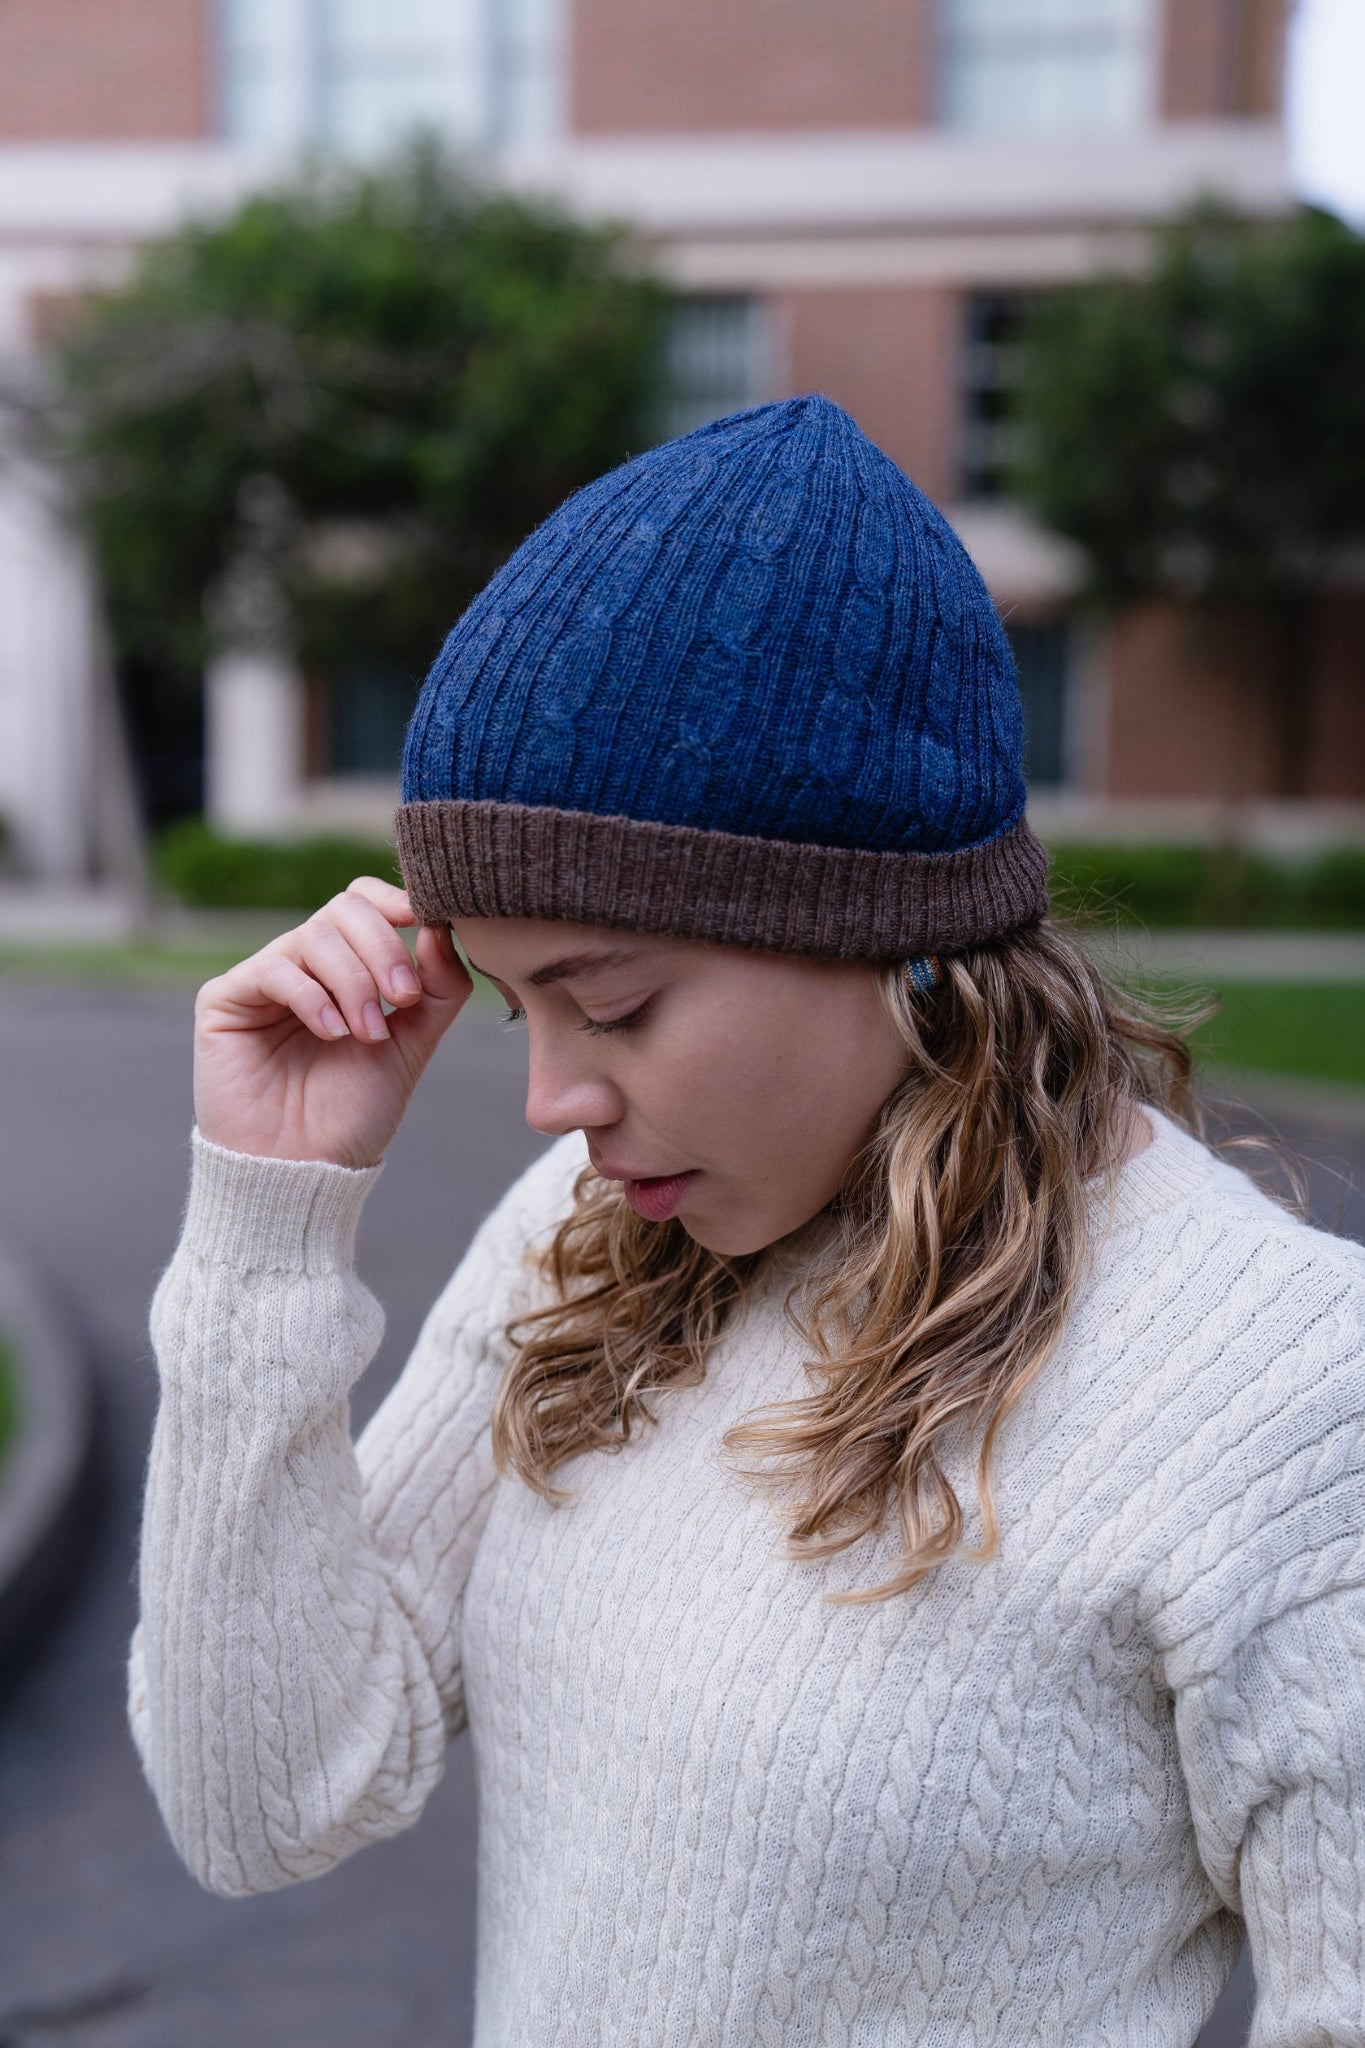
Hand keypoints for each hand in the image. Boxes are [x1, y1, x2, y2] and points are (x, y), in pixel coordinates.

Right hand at [192, 877, 473, 1167]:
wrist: (305, 1170)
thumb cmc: (355, 1112)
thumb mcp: (414, 1046)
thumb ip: (437, 988)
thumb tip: (440, 926)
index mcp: (346, 967)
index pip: (364, 902)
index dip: (394, 901)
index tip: (424, 920)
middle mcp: (303, 965)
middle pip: (343, 910)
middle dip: (383, 950)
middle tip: (403, 1000)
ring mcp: (263, 979)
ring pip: (314, 937)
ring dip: (353, 982)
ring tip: (367, 1034)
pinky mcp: (224, 1000)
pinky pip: (273, 969)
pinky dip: (312, 997)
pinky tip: (331, 1033)